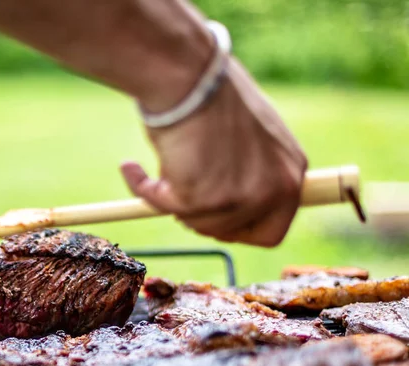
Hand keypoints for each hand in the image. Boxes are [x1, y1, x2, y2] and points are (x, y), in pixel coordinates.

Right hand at [121, 57, 307, 246]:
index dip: (241, 230)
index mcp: (291, 174)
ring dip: (175, 202)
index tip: (218, 221)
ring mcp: (241, 198)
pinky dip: (144, 191)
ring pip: (198, 224)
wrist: (189, 75)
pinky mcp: (204, 200)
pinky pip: (164, 208)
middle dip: (204, 219)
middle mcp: (275, 191)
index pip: (273, 230)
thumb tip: (227, 204)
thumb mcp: (252, 139)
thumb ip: (251, 174)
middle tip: (184, 195)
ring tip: (164, 167)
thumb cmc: (214, 95)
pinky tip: (132, 169)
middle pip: (232, 233)